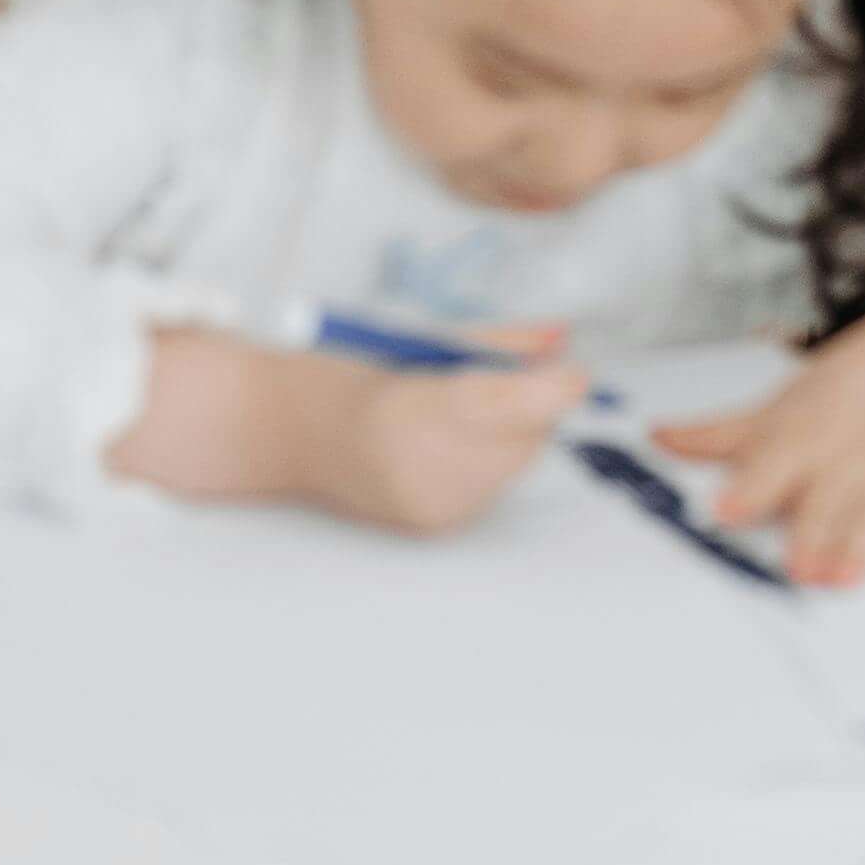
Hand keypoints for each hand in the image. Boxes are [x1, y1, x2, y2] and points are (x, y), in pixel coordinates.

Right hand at [308, 350, 590, 537]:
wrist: (288, 432)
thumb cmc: (349, 374)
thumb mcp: (422, 342)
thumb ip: (498, 343)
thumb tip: (560, 338)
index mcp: (414, 408)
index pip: (515, 404)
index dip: (557, 386)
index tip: (575, 370)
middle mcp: (423, 468)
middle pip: (524, 437)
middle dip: (531, 406)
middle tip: (508, 377)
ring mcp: (428, 504)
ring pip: (513, 465)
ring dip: (508, 435)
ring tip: (459, 412)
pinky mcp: (433, 526)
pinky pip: (490, 489)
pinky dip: (484, 462)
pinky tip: (445, 444)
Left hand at [657, 262, 864, 585]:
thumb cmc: (852, 389)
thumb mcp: (786, 404)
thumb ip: (723, 434)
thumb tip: (657, 439)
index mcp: (809, 428)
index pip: (773, 459)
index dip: (750, 486)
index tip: (725, 511)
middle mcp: (853, 447)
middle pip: (827, 495)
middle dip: (810, 531)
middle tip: (793, 570)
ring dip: (861, 544)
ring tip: (842, 578)